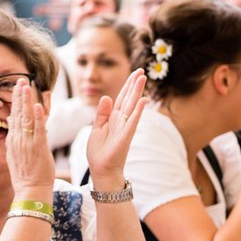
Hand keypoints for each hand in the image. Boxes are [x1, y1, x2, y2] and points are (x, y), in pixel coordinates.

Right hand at [4, 77, 54, 200]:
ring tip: (26, 86)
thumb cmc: (26, 176)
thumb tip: (12, 122)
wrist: (30, 191)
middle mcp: (18, 140)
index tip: (18, 88)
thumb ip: (15, 137)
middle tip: (21, 80)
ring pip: (26, 118)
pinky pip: (38, 129)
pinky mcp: (38, 148)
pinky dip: (39, 117)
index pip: (14, 116)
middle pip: (18, 113)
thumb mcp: (14, 155)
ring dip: (26, 101)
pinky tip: (38, 105)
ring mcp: (27, 143)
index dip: (15, 101)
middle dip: (19, 95)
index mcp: (12, 141)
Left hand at [83, 70, 147, 185]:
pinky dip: (137, 112)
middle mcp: (121, 121)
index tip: (134, 73)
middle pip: (128, 99)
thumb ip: (101, 113)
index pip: (121, 98)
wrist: (101, 170)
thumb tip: (106, 97)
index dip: (127, 85)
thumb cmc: (99, 152)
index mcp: (113, 119)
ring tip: (143, 78)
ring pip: (131, 106)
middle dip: (134, 84)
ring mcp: (125, 128)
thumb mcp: (97, 128)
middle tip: (141, 70)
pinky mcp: (125, 137)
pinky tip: (142, 101)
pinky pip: (132, 122)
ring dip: (137, 92)